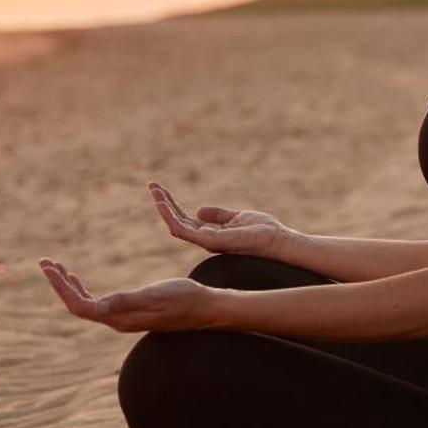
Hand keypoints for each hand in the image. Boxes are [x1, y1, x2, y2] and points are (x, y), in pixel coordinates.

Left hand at [38, 258, 219, 332]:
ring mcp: (123, 318)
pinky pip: (97, 304)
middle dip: (59, 285)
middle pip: (77, 306)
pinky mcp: (130, 313)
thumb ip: (126, 301)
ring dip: (69, 287)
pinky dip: (83, 290)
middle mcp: (117, 321)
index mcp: (119, 318)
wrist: (206, 309)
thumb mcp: (155, 295)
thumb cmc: (184, 298)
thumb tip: (96, 307)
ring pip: (86, 305)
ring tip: (57, 268)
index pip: (79, 306)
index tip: (48, 265)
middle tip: (46, 262)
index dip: (60, 287)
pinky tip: (81, 280)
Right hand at [147, 180, 286, 257]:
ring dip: (163, 209)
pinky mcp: (210, 241)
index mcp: (211, 234)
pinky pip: (183, 230)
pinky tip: (163, 204)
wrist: (276, 239)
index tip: (161, 189)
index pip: (185, 219)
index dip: (172, 205)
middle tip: (151, 186)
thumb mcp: (237, 217)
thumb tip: (199, 210)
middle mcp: (205, 239)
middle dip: (163, 204)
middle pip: (177, 221)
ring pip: (176, 226)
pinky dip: (171, 217)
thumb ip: (218, 215)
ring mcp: (206, 242)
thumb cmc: (262, 230)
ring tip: (154, 192)